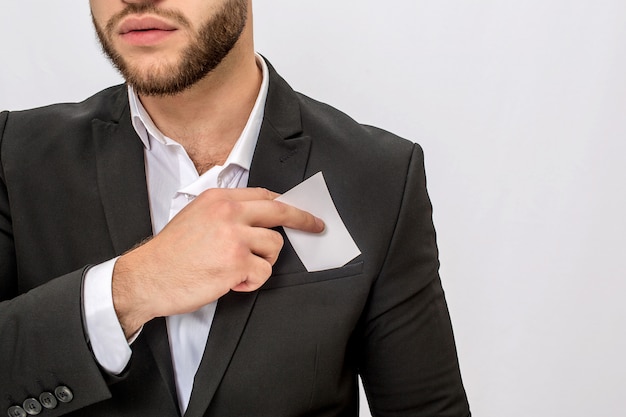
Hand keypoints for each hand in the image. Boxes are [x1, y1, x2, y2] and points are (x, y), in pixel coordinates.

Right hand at [111, 187, 323, 336]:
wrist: (147, 277)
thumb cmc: (170, 253)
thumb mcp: (194, 216)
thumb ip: (226, 212)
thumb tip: (257, 217)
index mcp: (218, 199)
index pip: (264, 195)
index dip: (285, 204)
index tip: (299, 210)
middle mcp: (229, 213)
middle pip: (280, 211)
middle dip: (304, 219)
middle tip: (317, 226)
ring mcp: (234, 237)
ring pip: (274, 247)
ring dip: (262, 262)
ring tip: (238, 269)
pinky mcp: (237, 263)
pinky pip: (264, 272)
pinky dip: (252, 281)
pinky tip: (231, 282)